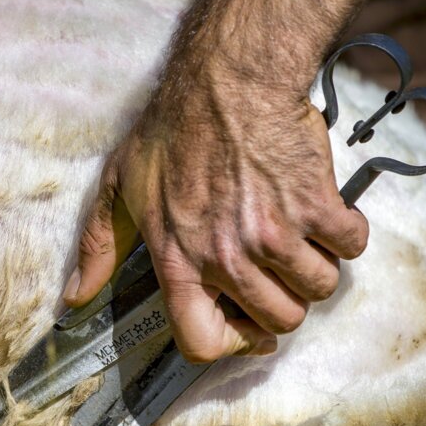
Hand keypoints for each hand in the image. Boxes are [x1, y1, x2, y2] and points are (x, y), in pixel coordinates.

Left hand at [65, 55, 368, 363]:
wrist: (228, 79)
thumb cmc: (173, 129)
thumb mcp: (119, 187)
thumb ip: (98, 246)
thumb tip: (75, 295)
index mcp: (178, 261)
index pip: (203, 342)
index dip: (232, 345)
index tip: (247, 329)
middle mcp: (227, 258)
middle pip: (279, 321)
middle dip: (284, 303)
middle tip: (278, 272)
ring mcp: (275, 235)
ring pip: (318, 288)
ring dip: (316, 268)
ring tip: (300, 238)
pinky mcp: (316, 207)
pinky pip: (350, 247)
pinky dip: (346, 234)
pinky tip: (326, 213)